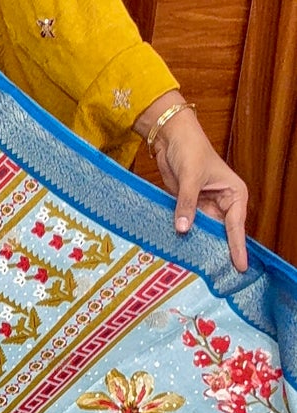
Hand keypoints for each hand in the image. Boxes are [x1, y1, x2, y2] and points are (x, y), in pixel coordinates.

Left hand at [138, 94, 248, 270]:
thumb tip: (182, 228)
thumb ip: (186, 204)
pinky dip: (187, 235)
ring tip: (203, 270)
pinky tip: (184, 251)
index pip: (236, 225)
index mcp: (234, 193)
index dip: (237, 247)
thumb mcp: (190, 178)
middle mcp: (224, 202)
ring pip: (206, 231)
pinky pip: (190, 225)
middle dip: (220, 250)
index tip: (240, 266)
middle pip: (223, 232)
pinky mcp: (190, 206)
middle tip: (221, 276)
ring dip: (202, 244)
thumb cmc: (189, 150)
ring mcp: (206, 205)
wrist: (171, 137)